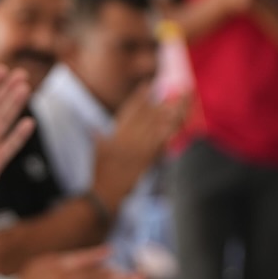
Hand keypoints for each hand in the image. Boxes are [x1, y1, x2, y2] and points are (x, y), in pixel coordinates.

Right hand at [91, 85, 183, 209]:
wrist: (105, 193)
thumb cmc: (99, 173)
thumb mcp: (97, 151)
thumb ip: (97, 136)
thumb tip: (94, 129)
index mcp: (116, 133)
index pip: (130, 110)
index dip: (139, 97)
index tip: (147, 85)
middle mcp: (128, 137)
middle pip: (148, 114)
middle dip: (161, 100)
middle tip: (175, 88)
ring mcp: (138, 147)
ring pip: (158, 124)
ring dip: (172, 111)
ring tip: (183, 100)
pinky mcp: (147, 159)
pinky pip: (162, 142)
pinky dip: (171, 131)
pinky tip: (179, 123)